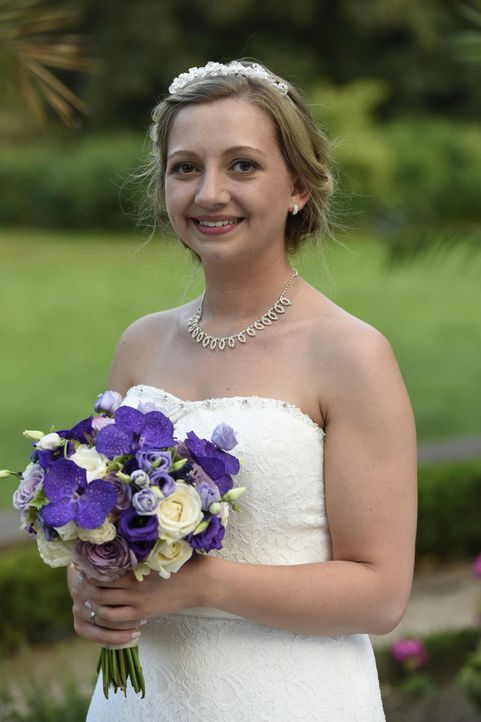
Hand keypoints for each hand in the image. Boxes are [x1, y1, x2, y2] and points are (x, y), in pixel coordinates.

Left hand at [68, 554, 211, 645]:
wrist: (201, 582)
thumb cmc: (182, 560)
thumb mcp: (158, 551)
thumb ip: (139, 551)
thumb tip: (121, 539)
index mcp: (134, 566)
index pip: (100, 569)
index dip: (87, 568)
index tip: (82, 563)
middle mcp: (132, 585)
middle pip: (96, 588)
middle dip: (85, 586)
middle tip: (81, 581)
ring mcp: (136, 602)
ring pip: (101, 606)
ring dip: (92, 602)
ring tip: (90, 595)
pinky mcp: (143, 613)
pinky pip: (114, 619)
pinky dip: (105, 616)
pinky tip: (106, 610)